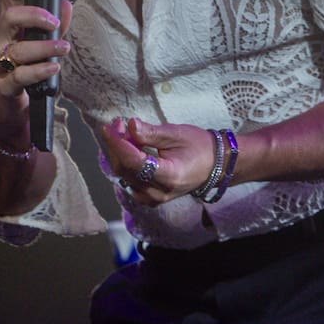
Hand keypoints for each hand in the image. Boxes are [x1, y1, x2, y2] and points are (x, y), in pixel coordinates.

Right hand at [0, 0, 71, 99]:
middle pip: (10, 18)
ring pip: (18, 49)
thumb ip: (56, 26)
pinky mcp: (3, 83)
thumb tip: (66, 5)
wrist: (17, 97)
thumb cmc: (29, 64)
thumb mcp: (44, 42)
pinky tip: (53, 67)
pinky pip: (21, 74)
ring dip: (44, 47)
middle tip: (55, 22)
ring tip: (64, 48)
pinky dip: (39, 70)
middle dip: (34, 15)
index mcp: (8, 25)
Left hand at [101, 116, 215, 206]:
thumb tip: (130, 125)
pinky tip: (129, 150)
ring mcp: (154, 198)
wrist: (215, 165)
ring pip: (124, 176)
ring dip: (119, 154)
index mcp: (170, 176)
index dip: (118, 143)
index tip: (108, 127)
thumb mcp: (176, 134)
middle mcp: (159, 192)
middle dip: (117, 145)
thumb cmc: (199, 146)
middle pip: (126, 169)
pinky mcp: (151, 198)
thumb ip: (151, 132)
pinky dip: (125, 164)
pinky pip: (129, 182)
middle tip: (118, 124)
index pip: (134, 161)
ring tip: (124, 134)